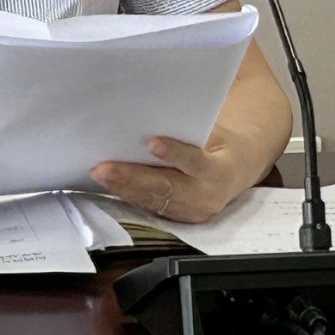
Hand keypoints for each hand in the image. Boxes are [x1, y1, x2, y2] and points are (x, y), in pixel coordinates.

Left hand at [89, 124, 250, 224]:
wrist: (234, 172)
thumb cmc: (218, 144)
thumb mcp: (213, 133)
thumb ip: (187, 131)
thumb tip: (153, 116)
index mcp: (218, 171)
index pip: (195, 162)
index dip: (174, 153)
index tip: (151, 143)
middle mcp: (205, 196)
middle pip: (165, 187)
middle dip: (131, 177)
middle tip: (103, 168)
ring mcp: (191, 212)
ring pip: (153, 200)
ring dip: (123, 188)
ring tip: (100, 174)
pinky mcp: (178, 218)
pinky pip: (150, 207)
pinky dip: (128, 194)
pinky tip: (110, 183)